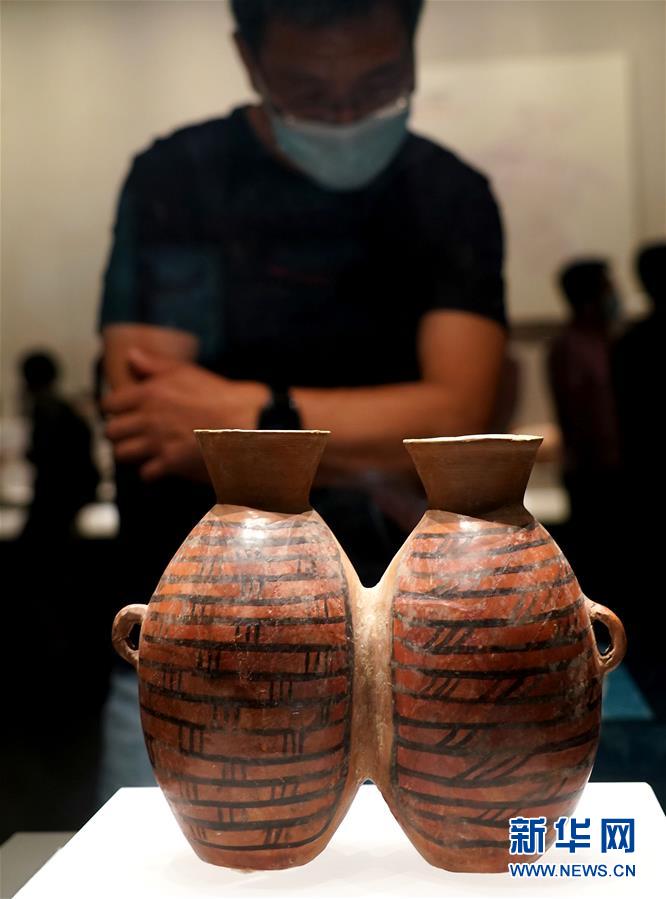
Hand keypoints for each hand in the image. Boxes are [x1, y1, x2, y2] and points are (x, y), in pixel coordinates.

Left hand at [101, 347, 267, 480]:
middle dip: (121, 433)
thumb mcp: (187, 372)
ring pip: (122, 453)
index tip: (125, 413)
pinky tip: (162, 465)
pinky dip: (152, 471)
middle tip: (134, 434)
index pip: (109, 405)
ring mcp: (157, 442)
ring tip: (145, 450)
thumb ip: (155, 365)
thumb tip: (131, 356)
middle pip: (111, 432)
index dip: (116, 410)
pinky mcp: (170, 463)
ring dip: (132, 453)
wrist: (247, 422)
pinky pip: (145, 473)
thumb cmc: (220, 396)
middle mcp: (148, 418)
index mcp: (149, 393)